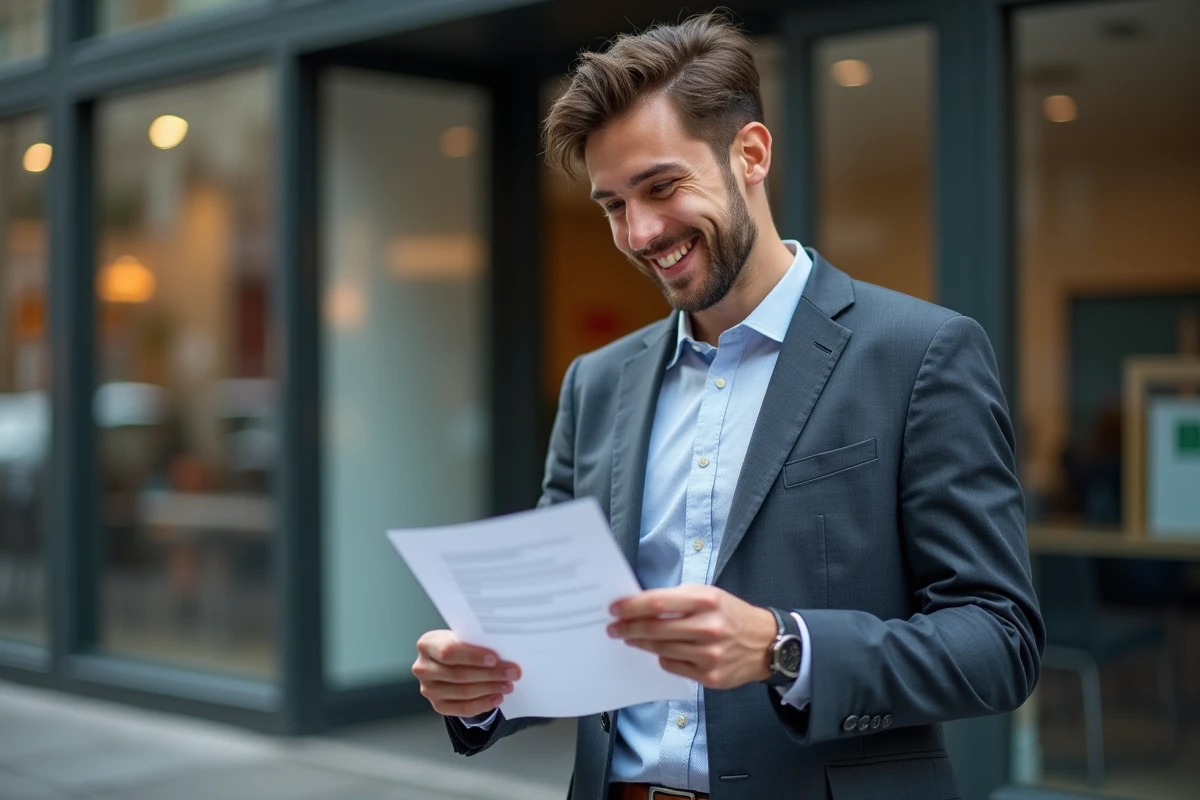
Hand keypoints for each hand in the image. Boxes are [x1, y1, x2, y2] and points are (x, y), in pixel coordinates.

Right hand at [412, 630, 520, 716]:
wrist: (448, 660)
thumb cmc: (459, 644)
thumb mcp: (462, 636)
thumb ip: (475, 641)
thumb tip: (505, 652)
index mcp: (427, 644)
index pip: (449, 652)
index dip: (472, 656)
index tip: (495, 658)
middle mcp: (423, 668)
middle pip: (459, 674)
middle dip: (490, 674)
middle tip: (512, 673)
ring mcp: (428, 689)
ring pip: (463, 692)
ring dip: (490, 689)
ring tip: (508, 685)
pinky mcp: (437, 705)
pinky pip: (462, 709)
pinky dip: (483, 704)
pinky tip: (497, 697)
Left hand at [607, 585, 776, 689]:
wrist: (765, 643)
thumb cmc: (731, 614)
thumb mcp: (709, 595)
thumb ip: (678, 599)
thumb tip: (640, 605)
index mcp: (706, 601)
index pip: (658, 602)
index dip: (632, 606)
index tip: (615, 609)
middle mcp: (709, 628)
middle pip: (655, 629)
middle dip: (628, 628)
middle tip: (613, 628)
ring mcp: (710, 655)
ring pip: (661, 650)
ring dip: (640, 643)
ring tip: (630, 637)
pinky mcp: (710, 676)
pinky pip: (673, 666)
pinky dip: (662, 657)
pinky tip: (659, 651)